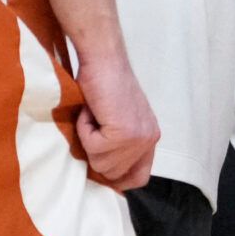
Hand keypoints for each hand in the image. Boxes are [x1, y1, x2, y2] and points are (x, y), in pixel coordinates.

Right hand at [73, 50, 158, 189]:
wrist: (103, 58)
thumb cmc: (103, 83)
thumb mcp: (117, 118)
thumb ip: (118, 143)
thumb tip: (103, 174)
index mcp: (150, 137)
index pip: (139, 177)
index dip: (116, 177)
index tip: (99, 161)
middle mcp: (149, 139)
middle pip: (113, 175)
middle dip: (95, 153)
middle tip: (95, 124)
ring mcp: (138, 137)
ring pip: (100, 163)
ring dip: (88, 139)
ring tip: (93, 114)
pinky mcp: (123, 133)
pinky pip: (92, 147)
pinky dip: (84, 129)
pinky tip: (91, 110)